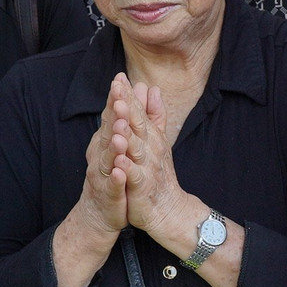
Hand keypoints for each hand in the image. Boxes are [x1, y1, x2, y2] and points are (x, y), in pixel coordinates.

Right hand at [75, 77, 129, 235]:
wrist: (102, 212)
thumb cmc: (115, 173)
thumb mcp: (126, 143)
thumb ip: (136, 116)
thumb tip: (142, 88)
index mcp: (107, 141)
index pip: (112, 117)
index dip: (116, 99)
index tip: (120, 78)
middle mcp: (101, 154)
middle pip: (107, 132)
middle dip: (112, 115)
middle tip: (118, 97)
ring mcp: (102, 174)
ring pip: (107, 157)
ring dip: (113, 145)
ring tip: (120, 133)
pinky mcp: (108, 193)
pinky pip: (112, 185)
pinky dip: (115, 177)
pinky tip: (119, 171)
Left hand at [112, 76, 189, 233]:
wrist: (168, 209)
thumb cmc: (157, 174)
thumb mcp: (157, 140)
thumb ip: (154, 114)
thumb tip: (153, 89)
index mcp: (151, 137)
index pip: (139, 112)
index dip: (129, 96)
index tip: (118, 77)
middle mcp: (151, 149)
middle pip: (138, 126)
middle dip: (128, 108)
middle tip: (119, 90)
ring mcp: (148, 167)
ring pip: (136, 149)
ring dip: (128, 135)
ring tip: (118, 122)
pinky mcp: (143, 187)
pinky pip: (135, 176)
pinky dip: (127, 168)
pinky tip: (120, 160)